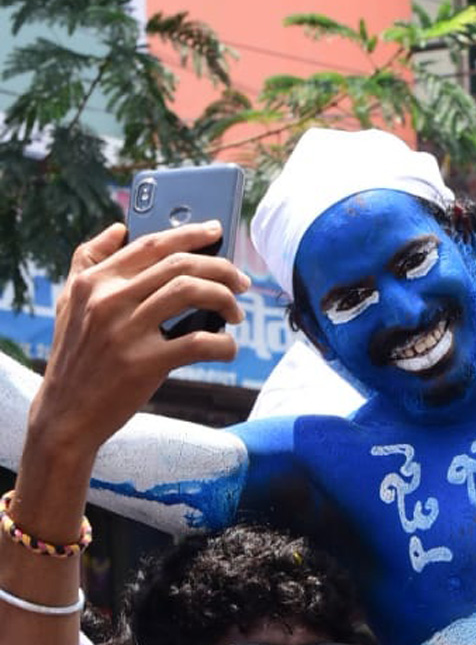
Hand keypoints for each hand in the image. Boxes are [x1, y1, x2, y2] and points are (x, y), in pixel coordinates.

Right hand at [28, 221, 248, 465]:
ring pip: (192, 291)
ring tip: (236, 313)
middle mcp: (108, 300)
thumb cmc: (76, 357)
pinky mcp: (144, 364)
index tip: (217, 230)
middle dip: (222, 268)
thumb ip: (88, 261)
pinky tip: (228, 348)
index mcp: (94, 282)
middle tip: (242, 282)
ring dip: (226, 299)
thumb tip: (119, 228)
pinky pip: (200, 342)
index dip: (190, 233)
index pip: (152, 245)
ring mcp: (126, 331)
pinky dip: (224, 344)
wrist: (65, 415)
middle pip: (180, 264)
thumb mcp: (70, 303)